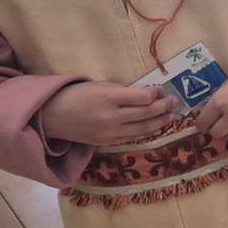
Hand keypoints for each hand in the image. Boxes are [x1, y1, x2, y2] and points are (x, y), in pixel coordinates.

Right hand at [38, 81, 179, 145]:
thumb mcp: (99, 86)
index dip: (156, 93)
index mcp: (109, 99)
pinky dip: (145, 131)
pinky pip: (132, 137)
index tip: (161, 89)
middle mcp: (112, 117)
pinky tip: (154, 126)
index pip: (143, 98)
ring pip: (143, 129)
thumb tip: (146, 93)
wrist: (52, 117)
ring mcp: (110, 132)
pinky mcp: (107, 142)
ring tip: (171, 116)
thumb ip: (122, 90)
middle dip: (164, 107)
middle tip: (175, 101)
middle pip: (147, 113)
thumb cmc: (76, 95)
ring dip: (160, 122)